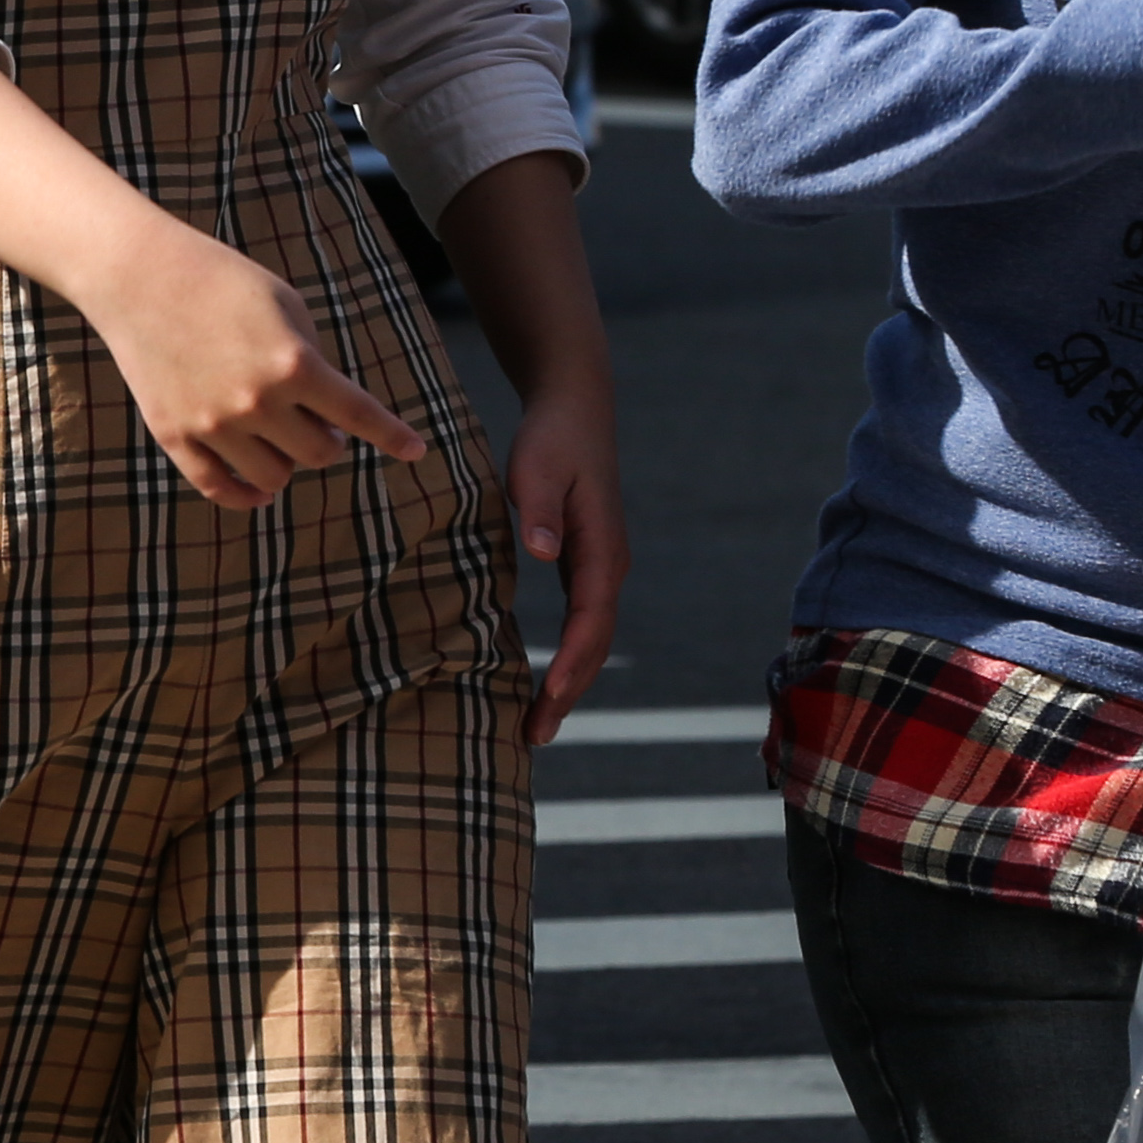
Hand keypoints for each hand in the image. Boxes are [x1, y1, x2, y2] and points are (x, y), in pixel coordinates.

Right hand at [79, 221, 427, 509]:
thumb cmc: (220, 279)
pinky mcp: (174, 435)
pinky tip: (258, 490)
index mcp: (294, 363)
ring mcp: (213, 424)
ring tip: (282, 440)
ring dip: (288, 464)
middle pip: (318, 454)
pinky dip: (245, 496)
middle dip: (328, 442)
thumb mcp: (285, 303)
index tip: (417, 451)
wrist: (138, 274)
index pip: (359, 415)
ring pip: (273, 479)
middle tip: (321, 425)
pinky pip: (218, 489)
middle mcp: (257, 402)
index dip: (393, 437)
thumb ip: (312, 357)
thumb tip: (326, 411)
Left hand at [504, 376, 627, 744]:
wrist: (575, 406)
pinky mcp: (585, 564)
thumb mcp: (538, 465)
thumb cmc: (552, 435)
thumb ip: (540, 509)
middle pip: (594, 642)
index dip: (571, 659)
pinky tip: (542, 681)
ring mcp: (600, 566)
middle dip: (568, 691)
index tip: (547, 694)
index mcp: (601, 547)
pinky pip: (580, 624)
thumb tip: (544, 553)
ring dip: (567, 683)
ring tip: (535, 728)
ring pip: (589, 638)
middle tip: (534, 736)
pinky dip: (565, 658)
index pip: (589, 617)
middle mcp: (608, 564)